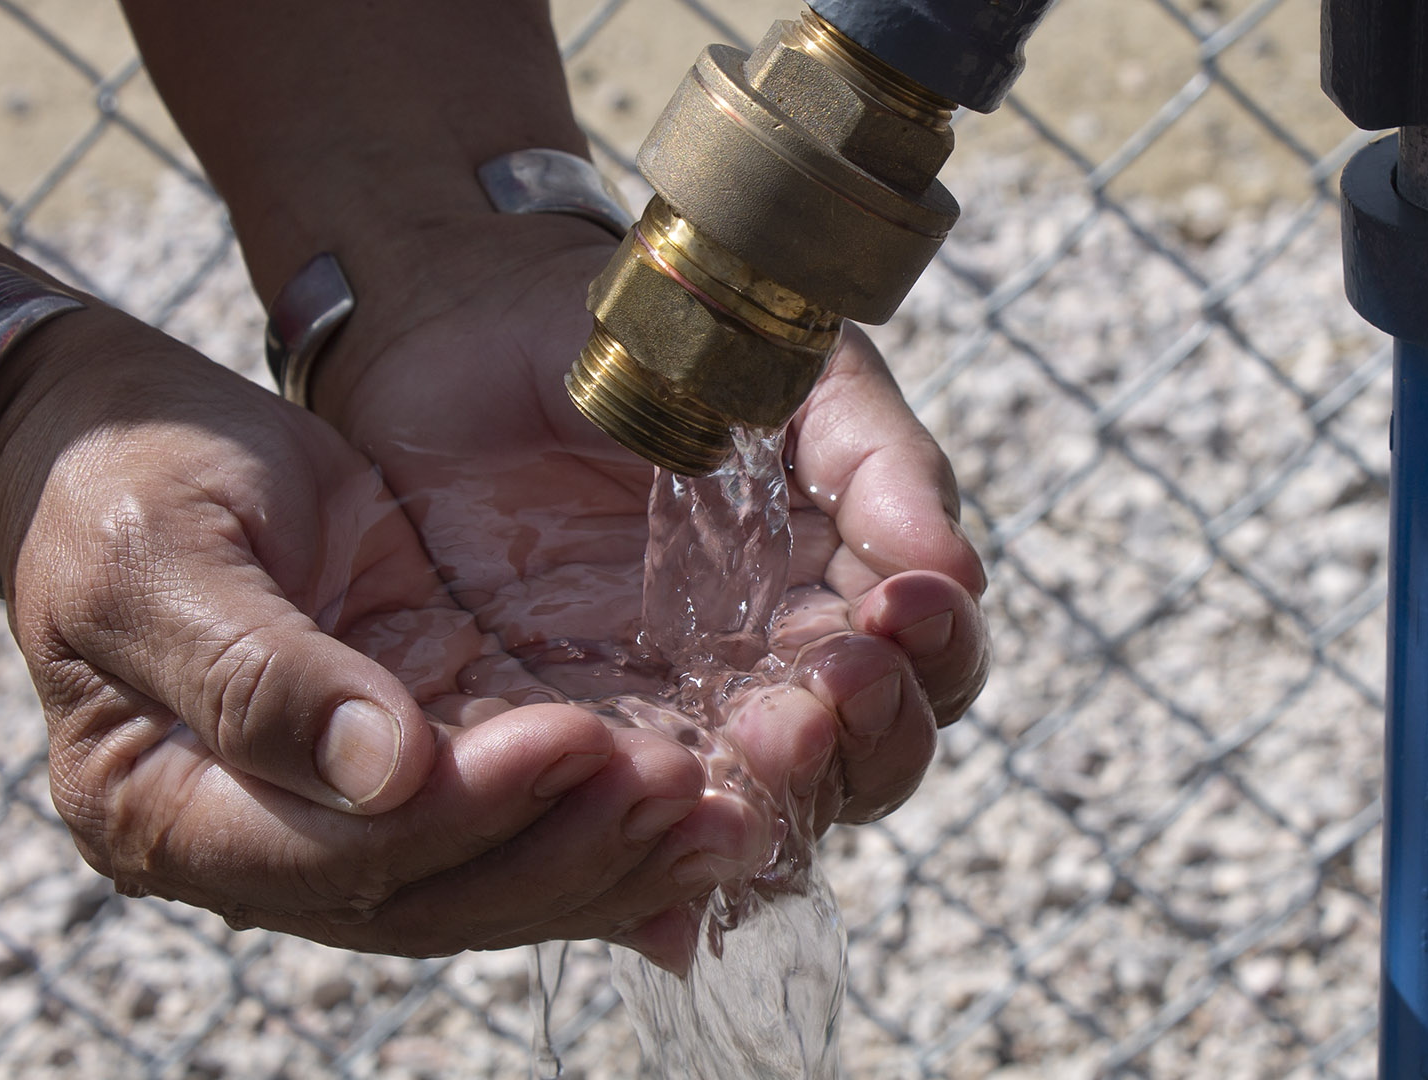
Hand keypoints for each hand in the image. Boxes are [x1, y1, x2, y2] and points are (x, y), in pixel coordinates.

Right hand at [0, 306, 744, 957]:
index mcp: (166, 810)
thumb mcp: (160, 555)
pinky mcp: (408, 764)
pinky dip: (600, 833)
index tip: (570, 738)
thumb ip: (254, 672)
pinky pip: (510, 827)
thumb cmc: (124, 484)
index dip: (460, 812)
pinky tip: (698, 829)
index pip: (334, 856)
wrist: (125, 445)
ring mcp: (336, 818)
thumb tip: (380, 771)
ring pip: (485, 882)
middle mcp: (257, 845)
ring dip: (607, 856)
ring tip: (723, 813)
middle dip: (565, 848)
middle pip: (429, 896)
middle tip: (685, 786)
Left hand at [305, 211, 989, 957]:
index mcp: (841, 585)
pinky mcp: (575, 743)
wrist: (474, 326)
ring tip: (759, 733)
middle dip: (869, 737)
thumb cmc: (652, 342)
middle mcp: (774, 670)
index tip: (902, 609)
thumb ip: (875, 457)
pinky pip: (639, 822)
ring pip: (771, 809)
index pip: (931, 667)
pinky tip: (664, 794)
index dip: (934, 656)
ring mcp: (676, 714)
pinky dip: (669, 837)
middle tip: (828, 691)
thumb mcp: (785, 370)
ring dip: (785, 791)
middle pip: (870, 762)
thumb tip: (953, 565)